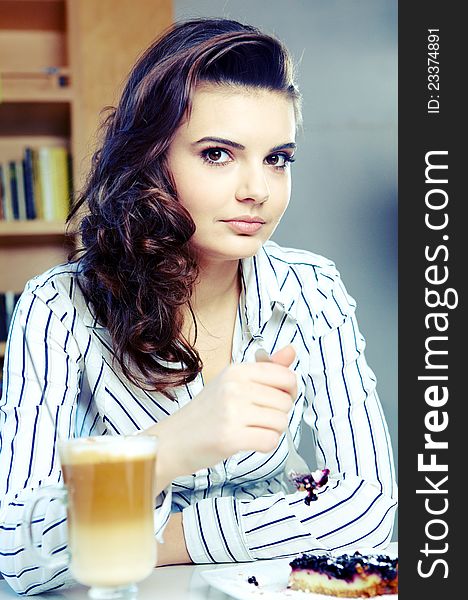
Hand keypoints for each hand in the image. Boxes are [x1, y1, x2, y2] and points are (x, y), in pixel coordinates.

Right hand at [146, 345, 296, 488]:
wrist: (174, 440)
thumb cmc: (206, 412)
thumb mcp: (234, 382)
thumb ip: (266, 368)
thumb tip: (291, 351)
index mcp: (237, 370)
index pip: (285, 376)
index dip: (288, 391)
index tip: (275, 399)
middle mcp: (235, 387)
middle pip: (286, 402)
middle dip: (277, 414)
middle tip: (255, 418)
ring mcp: (232, 412)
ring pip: (281, 422)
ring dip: (271, 431)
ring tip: (250, 430)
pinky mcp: (230, 437)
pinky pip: (270, 441)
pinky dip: (264, 445)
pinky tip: (248, 441)